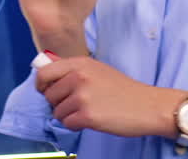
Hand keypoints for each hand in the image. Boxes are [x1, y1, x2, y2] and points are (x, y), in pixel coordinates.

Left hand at [36, 56, 181, 136]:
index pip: (44, 72)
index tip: (47, 91)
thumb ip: (71, 69)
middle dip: (58, 103)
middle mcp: (79, 77)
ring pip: (57, 112)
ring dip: (69, 115)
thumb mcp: (96, 69)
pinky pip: (67, 124)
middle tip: (76, 104)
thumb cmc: (122, 89)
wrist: (146, 105)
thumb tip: (44, 66)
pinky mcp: (87, 115)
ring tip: (88, 110)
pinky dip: (76, 125)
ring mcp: (83, 96)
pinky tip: (91, 119)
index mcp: (80, 63)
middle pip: (48, 95)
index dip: (41, 85)